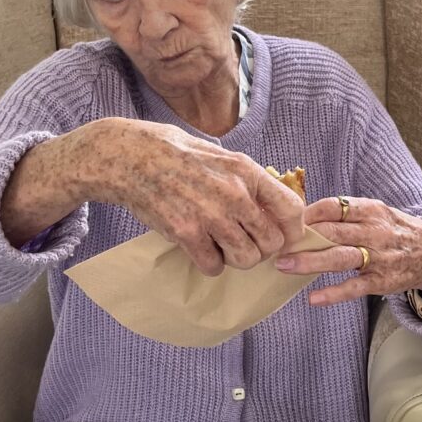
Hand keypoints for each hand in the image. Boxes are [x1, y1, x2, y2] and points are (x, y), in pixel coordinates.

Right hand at [86, 118, 302, 274]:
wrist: (129, 156)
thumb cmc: (178, 155)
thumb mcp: (223, 156)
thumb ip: (250, 181)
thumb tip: (276, 209)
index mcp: (247, 171)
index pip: (291, 209)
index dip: (293, 230)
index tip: (285, 237)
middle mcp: (234, 194)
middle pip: (272, 242)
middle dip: (262, 248)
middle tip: (246, 242)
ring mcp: (210, 215)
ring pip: (247, 259)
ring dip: (237, 259)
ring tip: (223, 246)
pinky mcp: (186, 233)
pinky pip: (214, 266)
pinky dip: (210, 264)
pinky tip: (201, 249)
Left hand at [274, 195, 421, 306]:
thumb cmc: (395, 231)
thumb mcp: (376, 213)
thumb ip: (346, 215)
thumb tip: (303, 216)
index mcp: (371, 210)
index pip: (334, 207)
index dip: (307, 213)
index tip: (284, 220)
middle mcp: (374, 232)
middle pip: (333, 232)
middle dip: (301, 238)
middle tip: (274, 243)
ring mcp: (378, 258)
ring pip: (340, 258)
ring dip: (310, 261)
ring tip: (284, 265)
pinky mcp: (381, 281)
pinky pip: (354, 288)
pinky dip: (334, 293)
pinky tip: (314, 298)